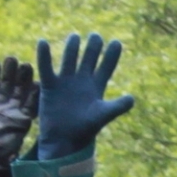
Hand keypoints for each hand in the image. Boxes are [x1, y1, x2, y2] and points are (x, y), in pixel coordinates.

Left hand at [0, 56, 37, 175]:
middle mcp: (1, 107)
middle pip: (7, 85)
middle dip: (10, 72)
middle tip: (12, 58)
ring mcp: (13, 113)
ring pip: (19, 92)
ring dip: (23, 80)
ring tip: (26, 65)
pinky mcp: (24, 120)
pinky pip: (30, 105)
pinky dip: (33, 96)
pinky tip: (36, 84)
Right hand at [28, 34, 134, 162]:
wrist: (64, 140)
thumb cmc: (85, 129)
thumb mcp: (102, 116)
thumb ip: (117, 107)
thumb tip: (132, 98)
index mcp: (96, 87)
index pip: (106, 67)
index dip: (111, 55)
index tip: (117, 42)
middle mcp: (82, 81)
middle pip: (89, 58)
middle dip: (93, 47)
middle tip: (96, 36)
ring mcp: (66, 81)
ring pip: (69, 59)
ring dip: (72, 48)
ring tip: (75, 36)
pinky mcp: (50, 86)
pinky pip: (46, 68)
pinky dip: (44, 56)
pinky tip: (43, 42)